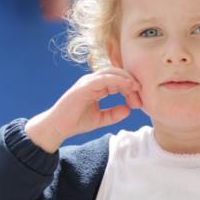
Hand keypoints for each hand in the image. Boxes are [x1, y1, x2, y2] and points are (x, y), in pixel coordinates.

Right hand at [24, 66, 142, 152]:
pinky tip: (127, 87)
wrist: (58, 127)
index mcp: (96, 86)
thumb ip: (114, 113)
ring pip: (112, 73)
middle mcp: (92, 80)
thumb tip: (128, 109)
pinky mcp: (84, 86)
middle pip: (117, 73)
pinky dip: (118, 81)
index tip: (139, 100)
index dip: (130, 88)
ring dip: (127, 80)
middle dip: (131, 82)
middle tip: (141, 95)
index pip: (117, 80)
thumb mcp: (101, 119)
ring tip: (137, 88)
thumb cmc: (76, 122)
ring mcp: (88, 81)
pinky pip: (104, 79)